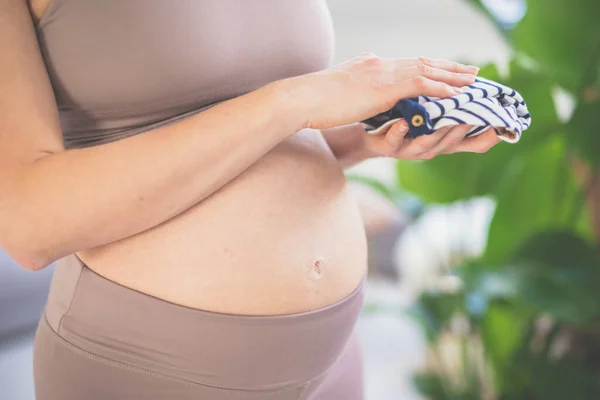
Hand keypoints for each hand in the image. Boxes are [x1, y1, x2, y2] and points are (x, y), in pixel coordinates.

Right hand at [286, 53, 478, 129]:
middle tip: (472, 72)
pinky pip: (419, 85)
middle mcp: (381, 65)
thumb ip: (359, 87)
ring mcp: (383, 74)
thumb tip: (367, 91)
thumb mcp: (342, 89)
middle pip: (424, 63)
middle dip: (450, 68)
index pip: (409, 63)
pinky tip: (455, 93)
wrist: (303, 98)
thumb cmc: (316, 99)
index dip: (432, 66)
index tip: (449, 69)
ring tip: (472, 82)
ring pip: (427, 71)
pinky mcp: (383, 89)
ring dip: (452, 77)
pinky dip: (439, 88)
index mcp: (373, 65)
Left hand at [363, 119, 501, 159]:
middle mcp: (430, 147)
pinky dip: (400, 132)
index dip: (487, 139)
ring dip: (436, 133)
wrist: (370, 134)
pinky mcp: (388, 146)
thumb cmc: (407, 124)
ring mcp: (409, 149)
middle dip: (462, 130)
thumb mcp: (434, 117)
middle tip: (472, 116)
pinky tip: (403, 122)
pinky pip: (395, 141)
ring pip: (426, 144)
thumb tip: (481, 91)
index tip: (503, 129)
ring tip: (444, 120)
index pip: (472, 144)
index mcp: (444, 140)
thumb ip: (455, 107)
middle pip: (451, 142)